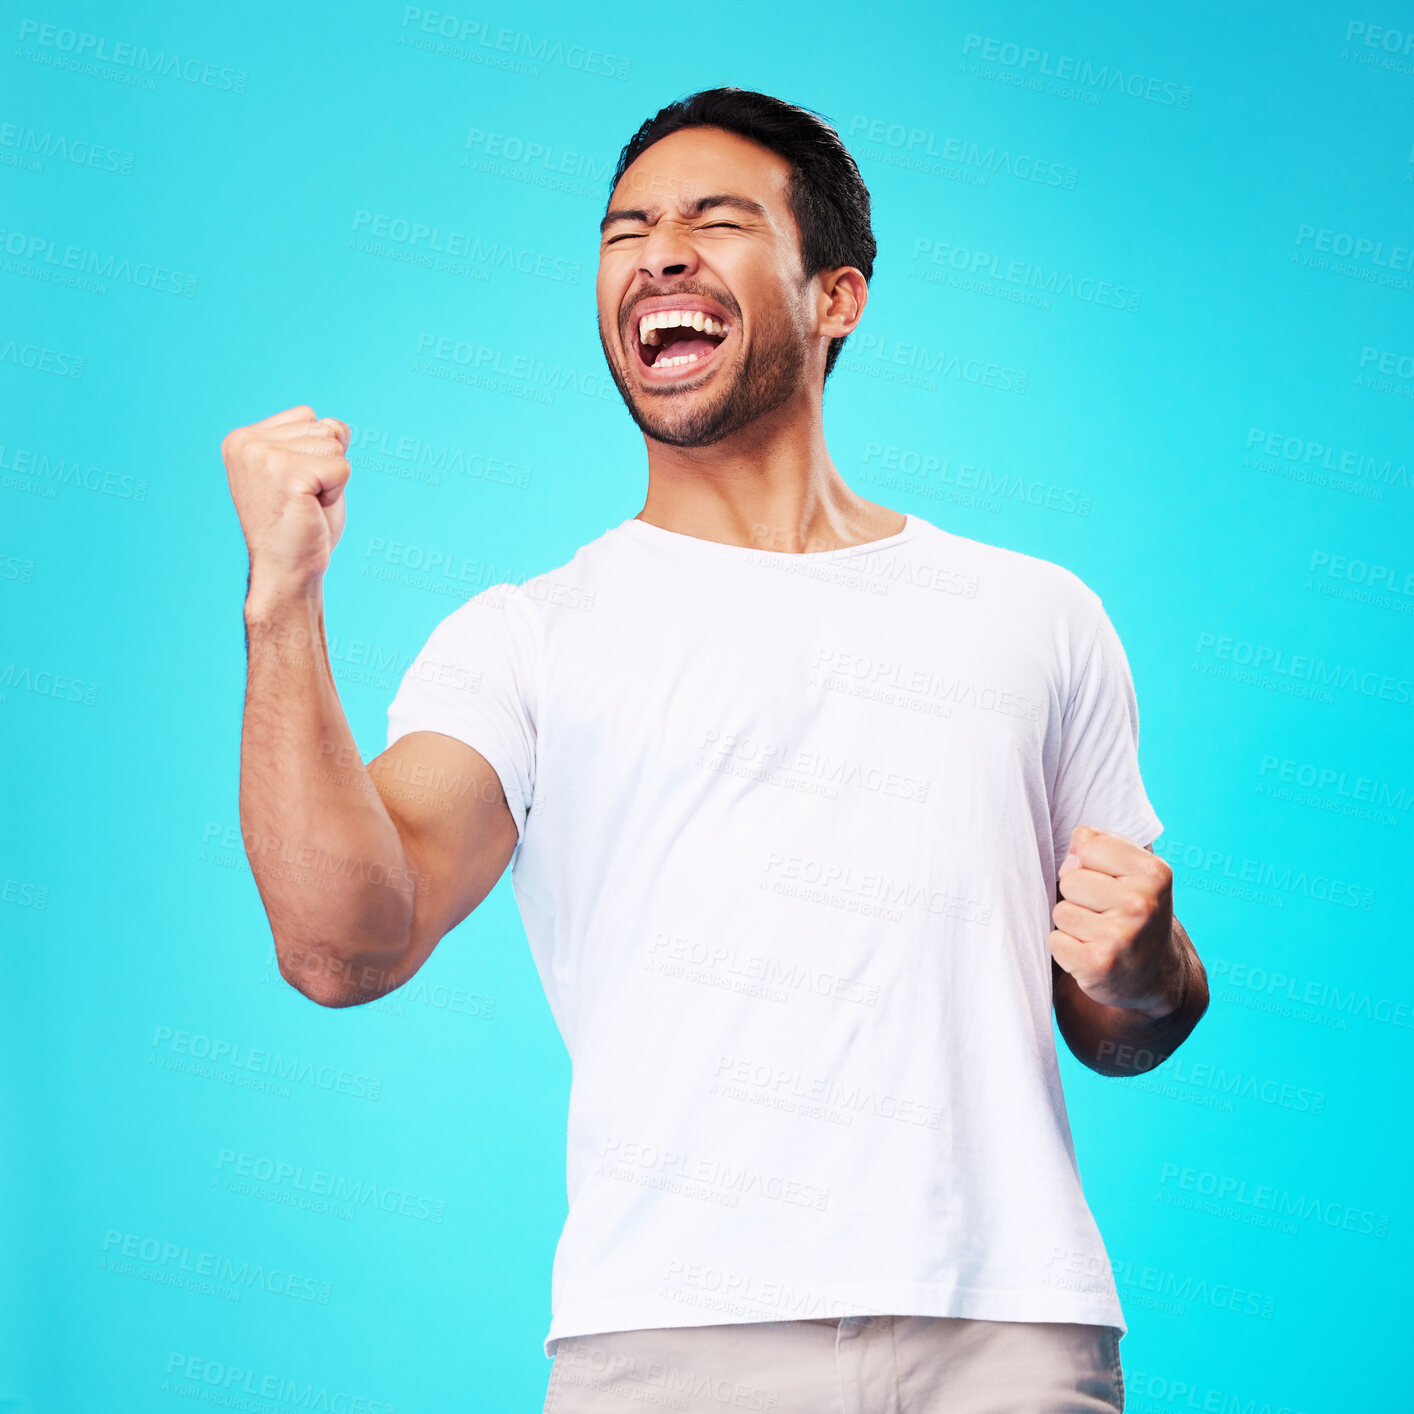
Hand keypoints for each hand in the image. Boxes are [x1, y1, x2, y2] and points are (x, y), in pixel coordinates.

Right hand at [221, 404, 351, 600]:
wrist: (287, 569)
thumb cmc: (299, 524)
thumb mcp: (302, 470)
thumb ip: (313, 440)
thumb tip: (338, 426)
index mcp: (243, 438)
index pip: (309, 416)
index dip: (317, 454)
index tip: (295, 486)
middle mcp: (246, 441)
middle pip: (324, 428)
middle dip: (326, 466)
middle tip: (303, 499)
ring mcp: (263, 455)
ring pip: (334, 446)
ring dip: (331, 480)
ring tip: (306, 503)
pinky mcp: (286, 473)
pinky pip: (341, 468)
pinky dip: (336, 492)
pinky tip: (310, 509)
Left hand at [1049, 825, 1179, 1018]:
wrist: (1155, 975)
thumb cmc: (1135, 912)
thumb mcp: (1133, 872)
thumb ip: (1102, 844)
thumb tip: (1073, 845)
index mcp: (1154, 873)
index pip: (1088, 845)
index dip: (1088, 863)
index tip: (1109, 882)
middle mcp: (1142, 904)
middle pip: (1070, 879)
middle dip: (1078, 896)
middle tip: (1104, 914)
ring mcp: (1121, 935)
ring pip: (1060, 911)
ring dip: (1072, 924)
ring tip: (1099, 934)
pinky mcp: (1098, 963)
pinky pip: (1055, 940)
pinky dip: (1066, 948)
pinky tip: (1091, 954)